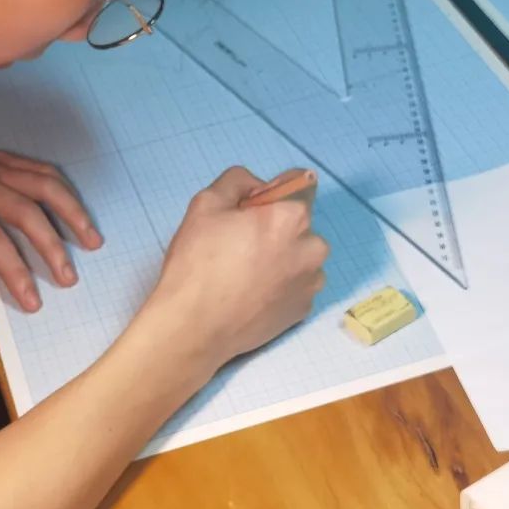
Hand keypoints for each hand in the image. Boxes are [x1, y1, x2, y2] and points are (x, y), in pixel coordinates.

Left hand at [0, 140, 102, 335]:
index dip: (17, 273)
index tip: (35, 303)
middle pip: (28, 213)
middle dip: (52, 248)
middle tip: (69, 279)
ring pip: (45, 185)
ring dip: (73, 213)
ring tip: (93, 241)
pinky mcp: (6, 158)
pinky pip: (43, 170)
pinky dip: (65, 190)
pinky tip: (78, 211)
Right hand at [145, 167, 329, 369]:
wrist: (194, 327)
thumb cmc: (198, 262)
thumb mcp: (206, 202)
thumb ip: (238, 181)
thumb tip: (257, 187)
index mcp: (293, 217)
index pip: (300, 184)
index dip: (272, 193)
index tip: (250, 210)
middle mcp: (313, 248)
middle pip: (299, 224)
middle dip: (276, 227)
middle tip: (239, 244)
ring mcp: (311, 283)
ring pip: (300, 256)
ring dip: (281, 257)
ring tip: (244, 273)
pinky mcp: (304, 310)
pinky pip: (296, 285)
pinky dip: (280, 284)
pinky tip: (251, 293)